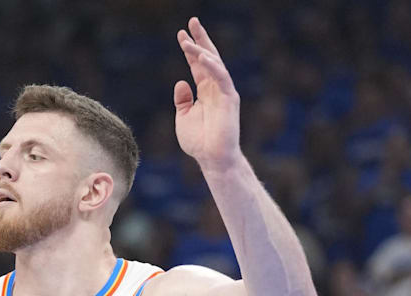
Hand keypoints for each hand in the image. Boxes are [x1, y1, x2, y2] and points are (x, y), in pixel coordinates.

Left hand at [173, 17, 240, 172]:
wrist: (212, 158)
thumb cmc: (198, 141)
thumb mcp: (183, 117)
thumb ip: (182, 99)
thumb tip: (181, 81)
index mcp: (204, 91)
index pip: (197, 65)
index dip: (189, 49)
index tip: (181, 34)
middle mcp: (215, 88)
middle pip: (208, 58)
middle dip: (200, 39)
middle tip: (192, 22)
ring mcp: (223, 92)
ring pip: (214, 65)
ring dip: (201, 51)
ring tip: (188, 40)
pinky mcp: (229, 99)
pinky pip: (222, 78)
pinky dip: (213, 67)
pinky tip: (202, 56)